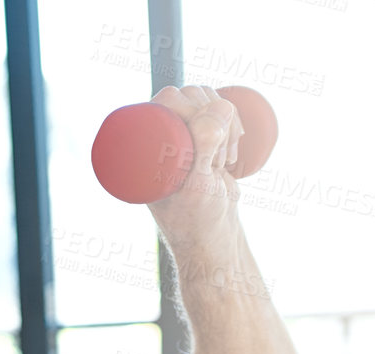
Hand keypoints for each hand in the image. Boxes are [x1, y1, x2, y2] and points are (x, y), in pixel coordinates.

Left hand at [146, 85, 246, 250]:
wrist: (212, 236)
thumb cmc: (197, 216)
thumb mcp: (199, 183)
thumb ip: (203, 147)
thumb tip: (217, 107)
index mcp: (140, 143)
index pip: (169, 98)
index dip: (196, 110)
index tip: (208, 145)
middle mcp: (156, 136)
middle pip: (192, 95)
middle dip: (215, 121)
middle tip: (216, 160)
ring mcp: (180, 136)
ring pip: (210, 101)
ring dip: (227, 126)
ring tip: (221, 162)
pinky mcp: (201, 141)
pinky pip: (221, 113)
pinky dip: (234, 126)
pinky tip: (232, 149)